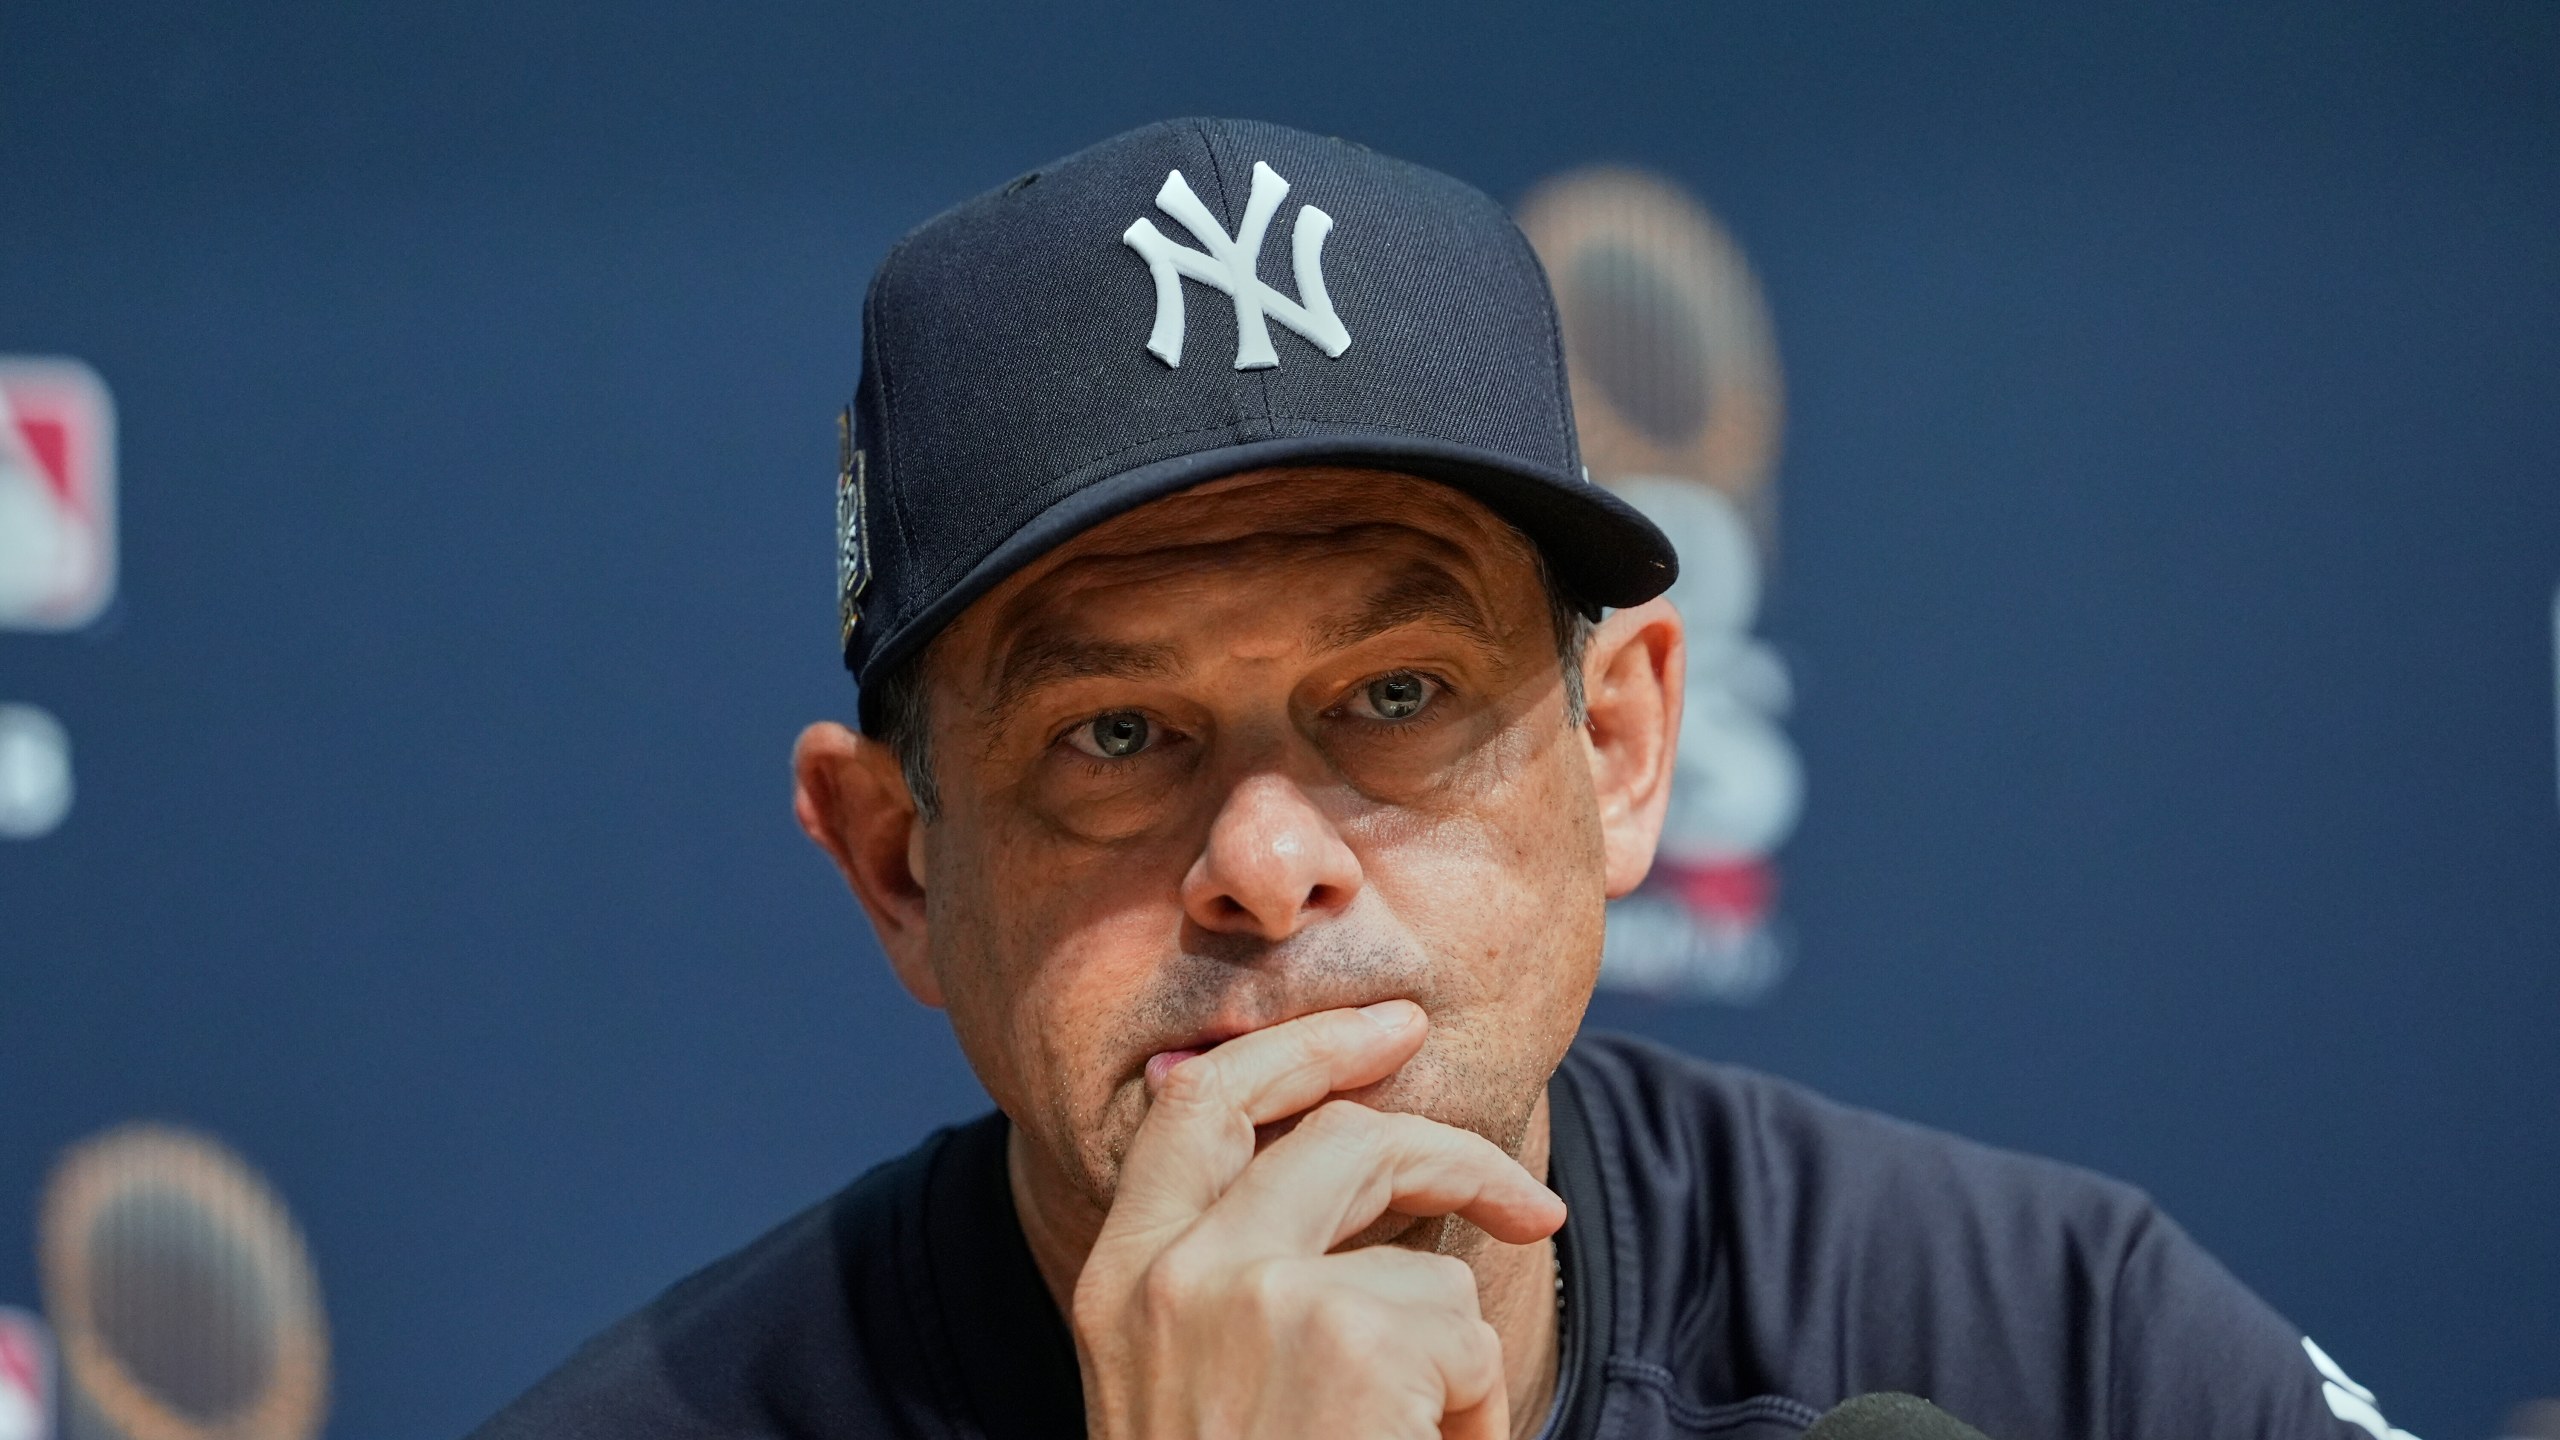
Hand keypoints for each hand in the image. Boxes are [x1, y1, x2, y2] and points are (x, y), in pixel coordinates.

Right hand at [1070, 1002, 1566, 1439]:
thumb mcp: (1187, 1391)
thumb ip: (1227, 1284)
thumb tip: (1348, 1159)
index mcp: (1119, 1284)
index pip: (1197, 1105)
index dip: (1297, 1050)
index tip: (1380, 1032)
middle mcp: (1172, 1272)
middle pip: (1330, 1134)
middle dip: (1441, 1145)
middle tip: (1522, 1186)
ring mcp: (1255, 1295)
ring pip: (1418, 1255)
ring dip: (1456, 1354)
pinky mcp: (1348, 1338)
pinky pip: (1464, 1330)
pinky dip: (1475, 1412)